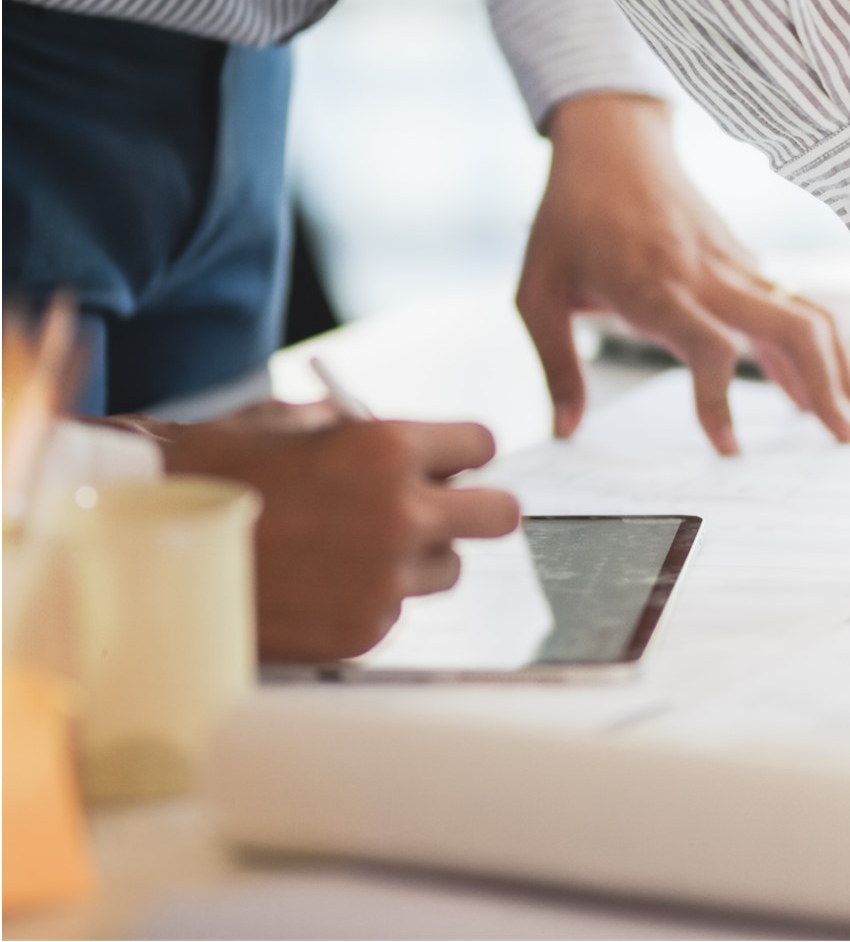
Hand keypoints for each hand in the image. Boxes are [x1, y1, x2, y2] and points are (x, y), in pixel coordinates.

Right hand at [147, 401, 519, 661]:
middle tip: (443, 508)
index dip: (461, 452)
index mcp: (387, 450)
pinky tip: (319, 586)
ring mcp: (386, 581)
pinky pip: (397, 609)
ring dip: (418, 557)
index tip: (449, 461)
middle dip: (472, 507)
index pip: (481, 446)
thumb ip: (355, 430)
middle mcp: (401, 515)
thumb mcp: (284, 425)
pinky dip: (371, 598)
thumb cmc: (206, 478)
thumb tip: (400, 439)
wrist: (141, 556)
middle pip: (499, 515)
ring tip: (355, 549)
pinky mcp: (364, 633)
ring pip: (448, 567)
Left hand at [516, 92, 849, 453]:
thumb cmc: (567, 219)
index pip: (708, 346)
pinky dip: (823, 356)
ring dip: (845, 372)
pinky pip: (798, 312)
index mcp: (655, 286)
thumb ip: (555, 365)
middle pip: (793, 329)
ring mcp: (738, 267)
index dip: (721, 400)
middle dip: (830, 389)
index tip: (728, 451)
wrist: (610, 143)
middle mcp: (709, 276)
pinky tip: (827, 398)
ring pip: (811, 318)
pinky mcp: (749, 265)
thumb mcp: (536, 292)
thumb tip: (567, 430)